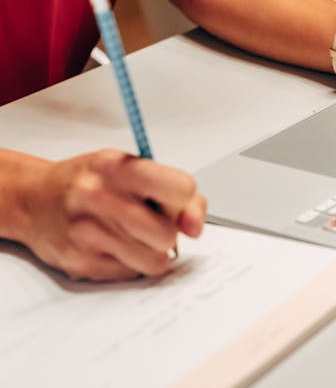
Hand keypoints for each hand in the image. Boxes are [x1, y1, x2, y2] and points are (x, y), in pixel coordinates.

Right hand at [18, 150, 205, 281]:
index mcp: (117, 167)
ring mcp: (86, 232)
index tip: (177, 202)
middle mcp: (98, 196)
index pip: (181, 188)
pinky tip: (114, 245)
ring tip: (134, 234)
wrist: (34, 199)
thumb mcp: (132, 169)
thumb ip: (175, 192)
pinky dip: (132, 263)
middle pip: (168, 232)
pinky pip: (133, 273)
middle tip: (151, 221)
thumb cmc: (90, 182)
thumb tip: (195, 226)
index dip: (186, 200)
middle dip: (168, 231)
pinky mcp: (80, 262)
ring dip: (152, 251)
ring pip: (155, 260)